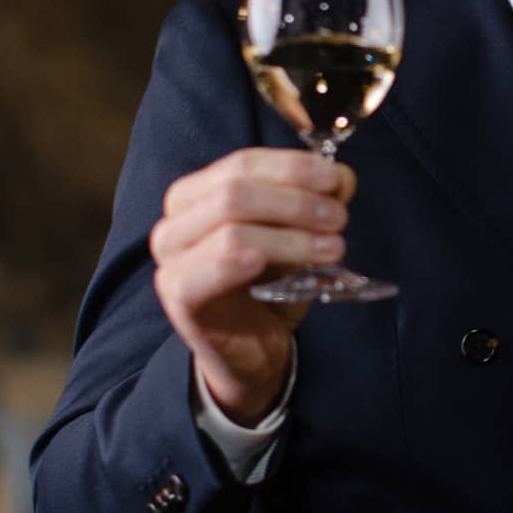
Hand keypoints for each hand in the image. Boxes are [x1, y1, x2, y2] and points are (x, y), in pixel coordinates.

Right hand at [149, 149, 355, 425]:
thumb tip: (341, 176)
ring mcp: (171, 260)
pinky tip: (262, 264)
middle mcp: (175, 221)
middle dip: (295, 201)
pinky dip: (234, 264)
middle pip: (235, 192)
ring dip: (289, 236)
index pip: (243, 163)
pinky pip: (204, 273)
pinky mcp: (178, 297)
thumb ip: (317, 201)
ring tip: (333, 248)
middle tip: (339, 218)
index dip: (291, 167)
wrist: (250, 349)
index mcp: (196, 194)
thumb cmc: (268, 285)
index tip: (335, 180)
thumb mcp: (297, 235)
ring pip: (230, 229)